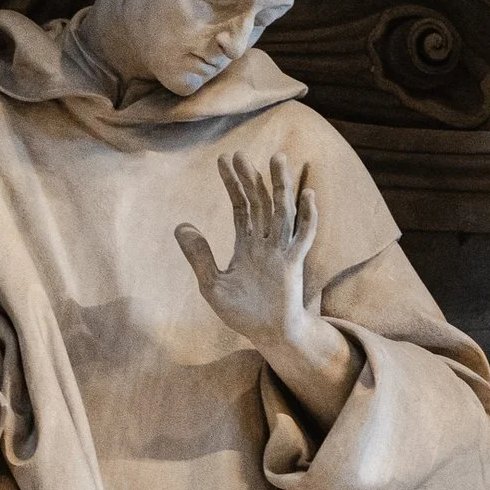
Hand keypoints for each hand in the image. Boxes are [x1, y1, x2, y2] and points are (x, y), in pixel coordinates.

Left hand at [176, 153, 319, 350]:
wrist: (267, 335)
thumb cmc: (242, 312)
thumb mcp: (211, 284)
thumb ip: (199, 256)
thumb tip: (181, 226)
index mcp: (248, 244)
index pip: (241, 206)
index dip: (233, 184)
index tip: (224, 160)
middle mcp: (266, 242)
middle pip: (260, 202)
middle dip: (251, 178)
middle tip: (240, 154)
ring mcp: (281, 251)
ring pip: (282, 211)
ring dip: (280, 186)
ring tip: (278, 158)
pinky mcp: (293, 264)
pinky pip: (302, 237)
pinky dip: (307, 217)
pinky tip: (308, 197)